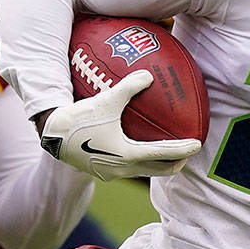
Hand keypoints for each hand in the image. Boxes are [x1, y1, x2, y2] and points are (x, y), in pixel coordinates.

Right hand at [39, 69, 200, 180]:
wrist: (51, 135)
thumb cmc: (79, 118)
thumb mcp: (107, 99)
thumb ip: (129, 87)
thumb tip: (149, 75)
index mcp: (127, 155)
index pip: (164, 154)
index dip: (184, 149)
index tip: (198, 144)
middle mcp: (121, 169)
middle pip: (158, 171)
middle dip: (175, 163)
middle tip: (187, 154)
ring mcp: (110, 173)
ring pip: (142, 172)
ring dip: (157, 164)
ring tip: (167, 154)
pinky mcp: (100, 171)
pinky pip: (127, 168)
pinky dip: (139, 161)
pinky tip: (135, 149)